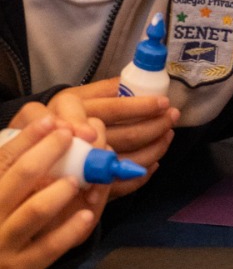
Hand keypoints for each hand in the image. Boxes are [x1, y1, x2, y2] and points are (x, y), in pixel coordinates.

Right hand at [0, 112, 105, 268]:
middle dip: (49, 153)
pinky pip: (47, 248)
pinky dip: (69, 230)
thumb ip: (7, 182)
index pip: (2, 160)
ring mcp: (3, 245)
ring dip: (62, 190)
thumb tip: (41, 147)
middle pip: (20, 177)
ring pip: (34, 211)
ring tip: (80, 178)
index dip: (27, 138)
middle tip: (72, 135)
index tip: (49, 119)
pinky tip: (87, 216)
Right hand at [51, 79, 177, 196]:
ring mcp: (76, 162)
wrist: (25, 143)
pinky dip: (137, 177)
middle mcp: (73, 133)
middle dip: (154, 128)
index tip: (163, 103)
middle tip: (171, 119)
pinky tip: (153, 165)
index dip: (140, 107)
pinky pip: (115, 186)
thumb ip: (106, 89)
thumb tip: (138, 82)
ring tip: (168, 136)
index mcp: (70, 106)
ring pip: (126, 160)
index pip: (112, 108)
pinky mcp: (79, 183)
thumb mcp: (77, 95)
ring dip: (153, 150)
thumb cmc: (60, 115)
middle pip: (124, 135)